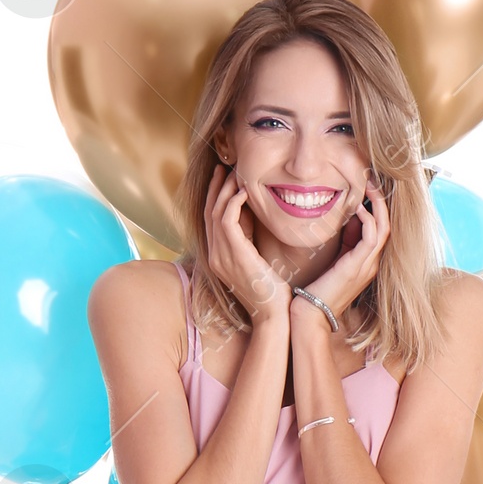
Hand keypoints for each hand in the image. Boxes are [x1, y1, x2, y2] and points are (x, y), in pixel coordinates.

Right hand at [204, 166, 289, 324]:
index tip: (224, 179)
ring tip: (236, 174)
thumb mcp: (257, 260)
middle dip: (215, 188)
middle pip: (208, 213)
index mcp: (219, 258)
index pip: (211, 220)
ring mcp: (221, 256)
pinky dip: (234, 202)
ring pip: (216, 212)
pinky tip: (245, 191)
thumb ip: (249, 240)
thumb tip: (253, 216)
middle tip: (223, 168)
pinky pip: (226, 219)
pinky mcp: (233, 254)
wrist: (274, 315)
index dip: (215, 197)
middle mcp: (215, 256)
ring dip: (225, 190)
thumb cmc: (272, 292)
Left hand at [301, 179, 391, 324]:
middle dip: (381, 200)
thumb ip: (345, 241)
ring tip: (368, 185)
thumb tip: (348, 217)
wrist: (312, 313)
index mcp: (368, 261)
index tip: (367, 186)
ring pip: (384, 227)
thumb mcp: (336, 259)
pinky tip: (357, 206)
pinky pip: (372, 236)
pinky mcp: (358, 266)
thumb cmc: (319, 287)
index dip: (377, 206)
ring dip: (378, 204)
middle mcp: (372, 263)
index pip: (381, 228)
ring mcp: (368, 265)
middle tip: (371, 179)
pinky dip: (368, 218)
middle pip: (388, 224)